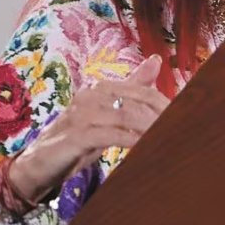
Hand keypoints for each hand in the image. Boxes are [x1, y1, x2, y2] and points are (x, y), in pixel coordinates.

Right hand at [8, 54, 169, 202]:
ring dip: (150, 129)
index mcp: (100, 88)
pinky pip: (110, 136)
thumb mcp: (107, 114)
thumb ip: (132, 87)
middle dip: (162, 116)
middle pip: (137, 102)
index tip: (185, 118)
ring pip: (126, 117)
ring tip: (168, 140)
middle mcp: (90, 95)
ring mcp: (81, 114)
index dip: (165, 104)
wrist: (39, 164)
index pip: (142, 91)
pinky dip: (131, 141)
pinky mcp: (75, 135)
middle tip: (182, 129)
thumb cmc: (77, 139)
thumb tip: (157, 59)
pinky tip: (144, 148)